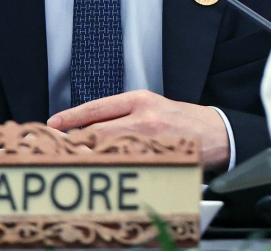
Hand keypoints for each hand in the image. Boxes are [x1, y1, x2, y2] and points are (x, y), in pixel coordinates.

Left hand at [46, 90, 229, 171]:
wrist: (216, 133)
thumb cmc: (181, 120)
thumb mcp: (152, 106)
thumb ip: (123, 113)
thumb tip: (89, 126)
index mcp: (140, 99)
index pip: (97, 107)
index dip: (72, 116)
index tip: (54, 124)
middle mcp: (143, 116)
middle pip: (99, 130)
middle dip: (75, 141)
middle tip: (57, 148)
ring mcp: (151, 139)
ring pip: (109, 150)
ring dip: (89, 157)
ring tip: (73, 161)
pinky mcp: (158, 158)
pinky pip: (127, 165)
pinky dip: (111, 168)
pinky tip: (102, 171)